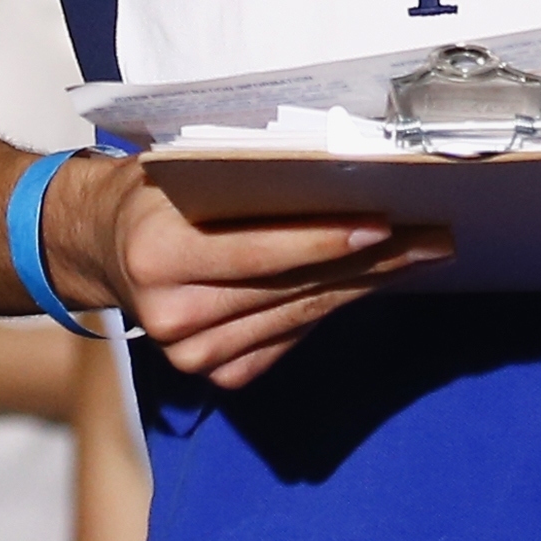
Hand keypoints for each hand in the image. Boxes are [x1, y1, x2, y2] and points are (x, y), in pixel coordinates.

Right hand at [51, 156, 448, 388]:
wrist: (107, 248)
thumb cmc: (159, 194)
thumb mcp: (184, 168)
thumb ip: (243, 174)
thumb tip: (338, 165)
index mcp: (157, 255)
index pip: (259, 251)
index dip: (324, 239)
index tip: (384, 223)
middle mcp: (171, 314)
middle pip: (292, 286)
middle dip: (371, 260)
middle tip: (433, 235)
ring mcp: (191, 354)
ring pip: (301, 313)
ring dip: (367, 283)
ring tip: (421, 253)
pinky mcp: (214, 375)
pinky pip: (292, 337)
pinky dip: (334, 306)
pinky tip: (373, 279)